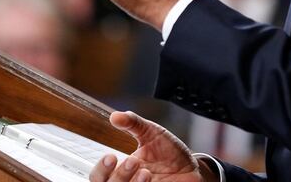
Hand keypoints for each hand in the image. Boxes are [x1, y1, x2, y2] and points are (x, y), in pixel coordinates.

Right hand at [89, 111, 215, 181]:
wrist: (192, 168)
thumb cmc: (169, 152)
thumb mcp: (151, 133)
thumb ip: (133, 123)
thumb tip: (115, 116)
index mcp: (121, 169)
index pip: (99, 177)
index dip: (101, 170)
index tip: (111, 156)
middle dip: (118, 176)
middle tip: (133, 161)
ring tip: (146, 171)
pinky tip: (153, 179)